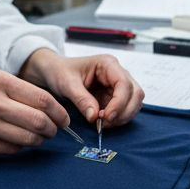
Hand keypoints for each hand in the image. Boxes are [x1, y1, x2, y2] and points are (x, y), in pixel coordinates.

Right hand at [0, 70, 69, 154]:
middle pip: (40, 122)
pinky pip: (9, 151)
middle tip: (53, 131)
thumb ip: (14, 89)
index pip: (43, 100)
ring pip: (27, 140)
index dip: (59, 113)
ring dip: (37, 141)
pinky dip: (18, 149)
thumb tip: (45, 106)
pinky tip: (15, 143)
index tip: (63, 119)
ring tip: (36, 138)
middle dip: (53, 130)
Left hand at [19, 49, 143, 127]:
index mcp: (108, 64)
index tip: (106, 117)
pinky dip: (117, 118)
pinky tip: (102, 121)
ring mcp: (117, 85)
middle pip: (135, 94)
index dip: (119, 103)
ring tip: (102, 123)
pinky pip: (124, 109)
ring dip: (122, 117)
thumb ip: (82, 100)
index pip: (124, 84)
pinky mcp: (113, 96)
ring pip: (133, 103)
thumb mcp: (67, 84)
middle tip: (104, 123)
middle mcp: (117, 73)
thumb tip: (95, 117)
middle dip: (124, 112)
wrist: (54, 72)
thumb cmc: (60, 72)